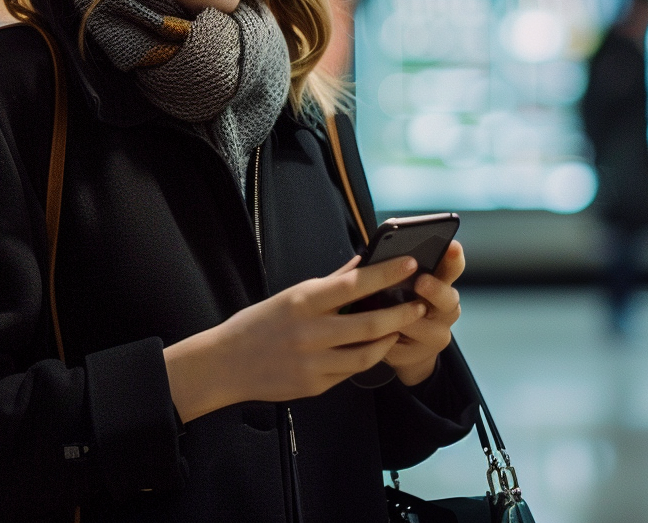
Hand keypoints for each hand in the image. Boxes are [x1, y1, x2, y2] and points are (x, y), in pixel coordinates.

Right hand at [163, 255, 424, 421]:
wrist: (227, 363)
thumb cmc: (260, 323)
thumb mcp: (291, 295)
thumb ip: (330, 282)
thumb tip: (361, 263)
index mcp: (303, 301)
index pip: (353, 284)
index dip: (385, 274)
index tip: (409, 263)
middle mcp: (310, 332)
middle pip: (369, 324)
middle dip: (400, 313)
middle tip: (420, 304)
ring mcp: (314, 362)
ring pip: (367, 353)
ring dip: (390, 338)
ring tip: (402, 327)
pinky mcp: (316, 385)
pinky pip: (352, 371)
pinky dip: (369, 358)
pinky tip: (377, 348)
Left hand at [375, 241, 465, 387]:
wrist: (402, 347)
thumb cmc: (397, 302)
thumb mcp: (399, 283)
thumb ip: (397, 270)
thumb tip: (376, 253)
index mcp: (441, 283)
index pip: (453, 267)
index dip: (454, 257)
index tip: (451, 246)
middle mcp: (445, 310)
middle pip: (449, 299)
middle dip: (435, 289)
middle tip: (421, 282)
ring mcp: (437, 335)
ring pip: (423, 327)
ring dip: (403, 318)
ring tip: (386, 313)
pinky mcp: (420, 357)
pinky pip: (401, 347)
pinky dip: (386, 339)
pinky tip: (374, 335)